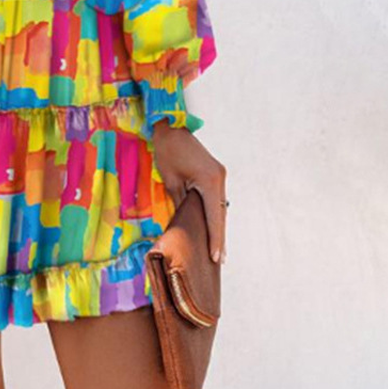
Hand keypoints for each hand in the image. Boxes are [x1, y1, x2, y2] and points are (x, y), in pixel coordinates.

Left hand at [151, 121, 227, 264]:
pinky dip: (213, 212)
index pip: (214, 216)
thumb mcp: (171, 181)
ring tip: (216, 249)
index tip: (216, 257)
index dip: (215, 238)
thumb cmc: (167, 152)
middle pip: (220, 213)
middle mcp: (219, 178)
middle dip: (219, 236)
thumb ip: (180, 203)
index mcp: (210, 181)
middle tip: (219, 260)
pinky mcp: (214, 173)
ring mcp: (219, 175)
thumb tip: (183, 223)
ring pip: (219, 206)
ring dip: (217, 225)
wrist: (170, 127)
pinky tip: (211, 226)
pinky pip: (215, 197)